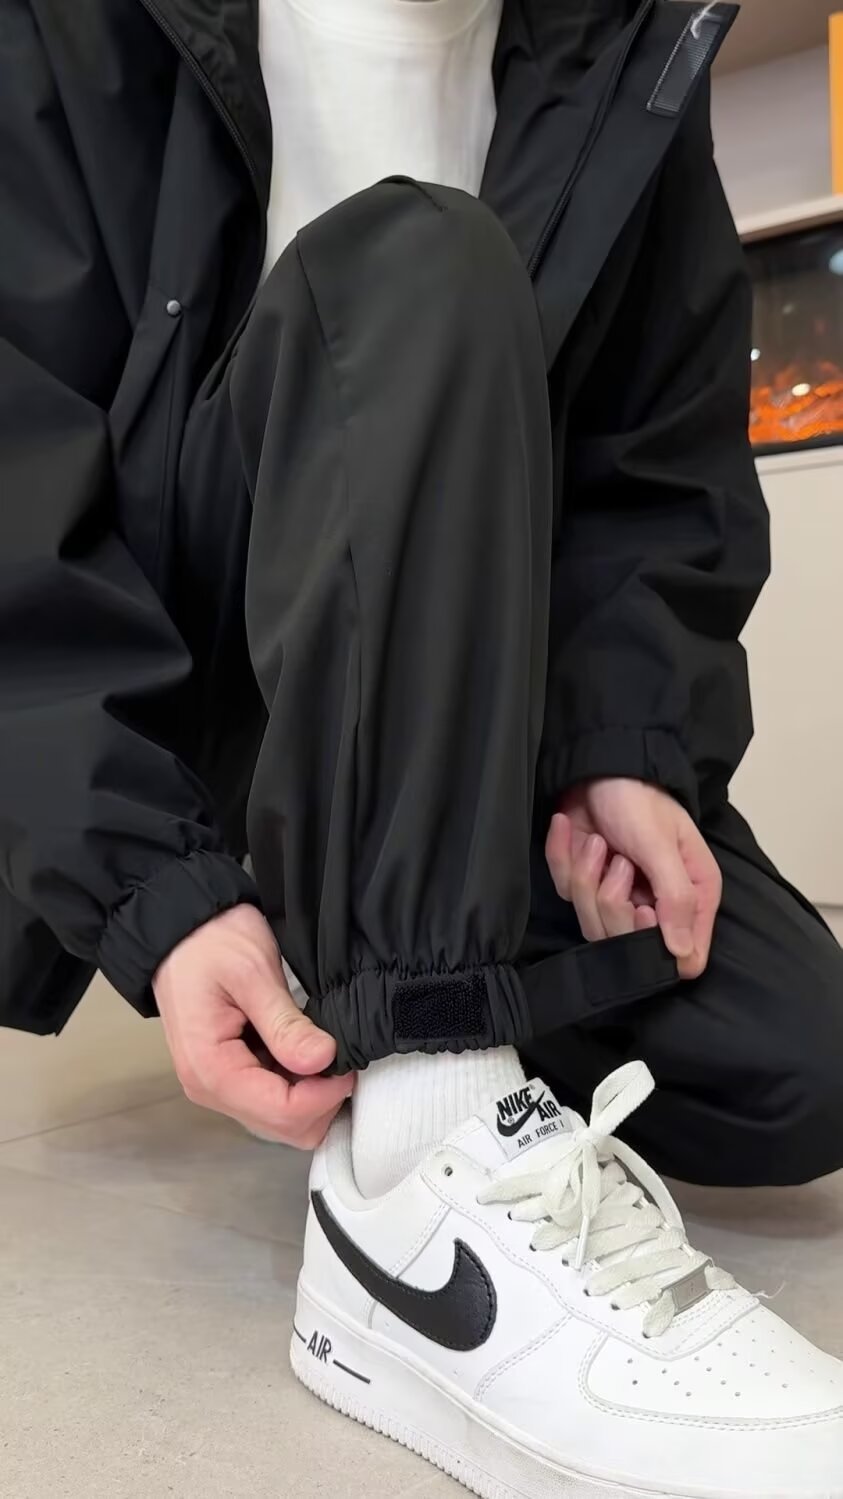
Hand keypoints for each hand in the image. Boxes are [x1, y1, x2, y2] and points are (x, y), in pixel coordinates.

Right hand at [153, 904, 352, 1145]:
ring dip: (313, 1094)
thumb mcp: (252, 972)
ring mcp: (218, 1085)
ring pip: (283, 1120)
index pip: (283, 1112)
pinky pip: (273, 1099)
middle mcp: (210, 1090)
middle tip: (343, 1055)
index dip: (325, 1094)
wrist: (179, 927)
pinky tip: (308, 1050)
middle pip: (285, 1128)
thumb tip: (323, 1059)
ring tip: (325, 1048)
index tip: (348, 1060)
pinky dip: (300, 1085)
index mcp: (211, 1070)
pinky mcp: (230, 1075)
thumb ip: (285, 1023)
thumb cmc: (210, 941)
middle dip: (322, 1099)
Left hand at [546, 779, 721, 979]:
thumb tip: (683, 957)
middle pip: (626, 945)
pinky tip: (572, 830)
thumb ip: (676, 899)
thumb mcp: (662, 845)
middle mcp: (656, 904)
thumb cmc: (640, 800)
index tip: (641, 908)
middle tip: (620, 862)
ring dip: (588, 876)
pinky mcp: (584, 881)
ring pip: (591, 922)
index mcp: (691, 897)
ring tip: (598, 842)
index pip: (684, 958)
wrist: (599, 766)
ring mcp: (617, 895)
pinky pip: (566, 890)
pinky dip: (564, 857)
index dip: (655, 945)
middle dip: (613, 902)